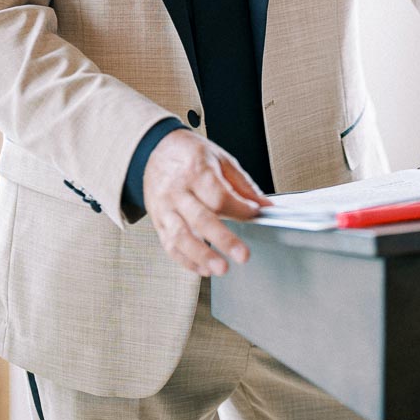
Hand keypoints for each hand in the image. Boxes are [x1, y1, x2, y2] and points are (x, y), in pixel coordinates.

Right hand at [142, 129, 271, 275]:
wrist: (155, 150)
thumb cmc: (189, 154)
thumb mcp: (219, 158)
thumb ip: (242, 184)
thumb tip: (264, 205)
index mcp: (195, 171)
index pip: (219, 196)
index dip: (239, 209)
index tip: (255, 215)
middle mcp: (177, 191)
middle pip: (200, 219)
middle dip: (223, 239)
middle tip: (243, 255)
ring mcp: (165, 208)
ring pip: (180, 236)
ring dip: (201, 255)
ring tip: (220, 268)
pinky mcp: (158, 221)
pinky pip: (169, 245)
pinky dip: (186, 260)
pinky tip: (203, 269)